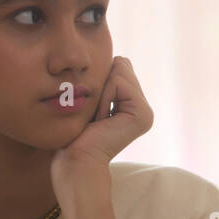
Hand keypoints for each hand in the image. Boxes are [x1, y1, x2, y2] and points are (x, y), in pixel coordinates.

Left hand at [50, 56, 152, 187]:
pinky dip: (103, 96)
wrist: (74, 160)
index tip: (91, 109)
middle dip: (101, 83)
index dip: (99, 80)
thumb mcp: (88, 99)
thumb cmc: (73, 133)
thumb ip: (104, 80)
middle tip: (94, 113)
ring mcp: (145, 112)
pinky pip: (119, 82)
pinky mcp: (142, 115)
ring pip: (120, 70)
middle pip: (121, 65)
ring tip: (97, 117)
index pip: (119, 66)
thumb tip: (116, 58)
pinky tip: (101, 118)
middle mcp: (142, 108)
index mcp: (132, 104)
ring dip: (100, 91)